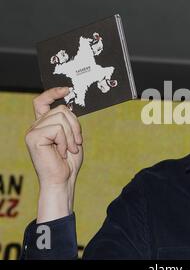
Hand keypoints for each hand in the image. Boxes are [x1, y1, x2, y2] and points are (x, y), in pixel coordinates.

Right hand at [25, 87, 83, 221]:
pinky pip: (58, 129)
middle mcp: (36, 126)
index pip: (42, 101)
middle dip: (75, 126)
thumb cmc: (68, 162)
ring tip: (68, 150)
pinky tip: (61, 153)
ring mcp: (33, 131)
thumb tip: (69, 105)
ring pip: (61, 118)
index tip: (67, 89)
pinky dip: (65, 141)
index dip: (52, 92)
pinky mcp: (33, 137)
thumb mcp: (72, 138)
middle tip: (75, 144)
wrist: (63, 180)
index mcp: (44, 125)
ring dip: (71, 136)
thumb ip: (69, 122)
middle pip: (61, 109)